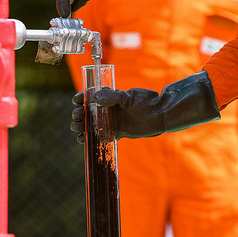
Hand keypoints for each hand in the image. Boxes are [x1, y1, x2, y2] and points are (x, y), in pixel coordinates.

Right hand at [70, 71, 220, 141]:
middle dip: (79, 113)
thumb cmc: (147, 102)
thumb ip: (112, 97)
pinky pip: (99, 136)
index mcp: (109, 96)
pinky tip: (83, 140)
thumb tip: (94, 97)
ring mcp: (111, 121)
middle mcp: (108, 108)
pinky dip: (90, 138)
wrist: (160, 116)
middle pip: (87, 111)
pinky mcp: (116, 132)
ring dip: (81, 126)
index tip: (77, 100)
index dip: (80, 98)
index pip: (90, 96)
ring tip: (77, 128)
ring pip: (91, 124)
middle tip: (78, 116)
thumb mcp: (129, 97)